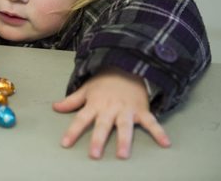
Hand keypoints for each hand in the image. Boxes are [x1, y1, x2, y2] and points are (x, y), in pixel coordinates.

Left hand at [52, 67, 170, 158]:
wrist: (126, 66)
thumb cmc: (104, 82)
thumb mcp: (86, 89)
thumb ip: (72, 101)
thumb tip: (55, 107)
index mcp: (95, 104)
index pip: (81, 119)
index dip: (72, 131)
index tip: (65, 143)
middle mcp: (110, 108)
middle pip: (103, 125)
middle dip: (98, 139)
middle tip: (94, 154)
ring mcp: (127, 110)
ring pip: (125, 126)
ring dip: (125, 140)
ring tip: (123, 155)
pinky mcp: (141, 110)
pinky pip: (151, 122)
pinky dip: (159, 132)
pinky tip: (165, 143)